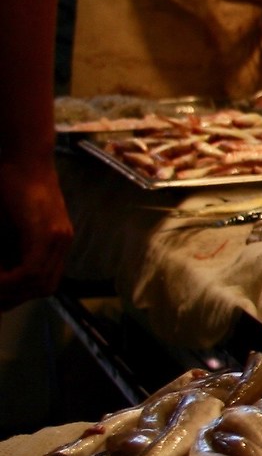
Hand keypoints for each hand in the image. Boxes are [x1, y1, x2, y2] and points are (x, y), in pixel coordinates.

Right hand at [0, 158, 70, 310]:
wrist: (22, 158)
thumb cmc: (8, 187)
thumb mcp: (6, 226)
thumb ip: (8, 249)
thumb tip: (4, 268)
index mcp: (54, 242)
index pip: (44, 282)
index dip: (18, 294)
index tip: (0, 298)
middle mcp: (61, 242)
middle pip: (45, 287)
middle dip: (14, 297)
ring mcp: (58, 237)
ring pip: (40, 282)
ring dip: (11, 290)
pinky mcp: (48, 232)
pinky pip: (32, 269)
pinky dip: (11, 279)